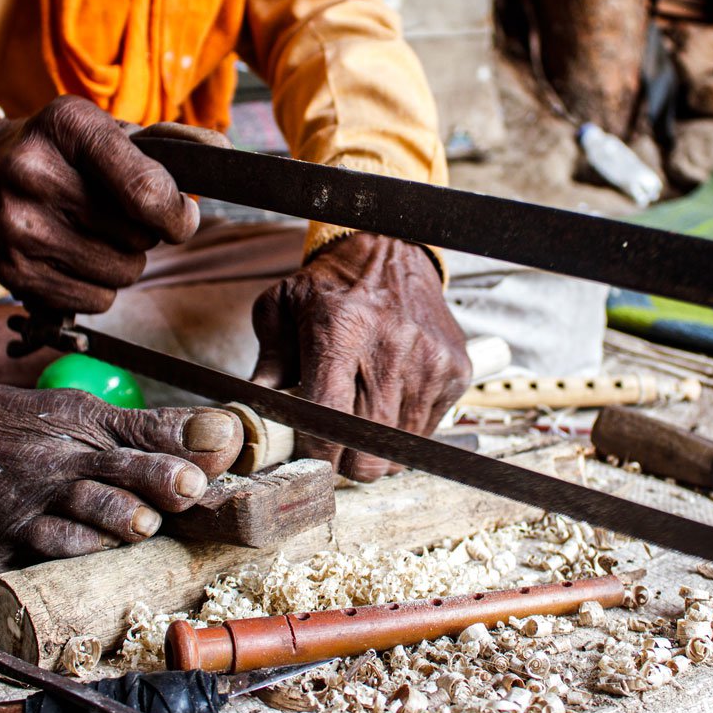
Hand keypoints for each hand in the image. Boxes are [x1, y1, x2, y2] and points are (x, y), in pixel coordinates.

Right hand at [0, 97, 218, 312]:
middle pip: (139, 238)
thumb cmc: (65, 155)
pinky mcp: (11, 270)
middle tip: (115, 213)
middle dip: (145, 232)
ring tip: (93, 233)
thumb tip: (224, 155)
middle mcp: (33, 172)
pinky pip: (96, 300)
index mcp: (69, 126)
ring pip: (121, 274)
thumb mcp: (114, 130)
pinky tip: (73, 255)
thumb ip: (175, 143)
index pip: (145, 190)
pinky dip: (98, 285)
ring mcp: (17, 224)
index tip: (181, 217)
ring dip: (123, 261)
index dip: (176, 215)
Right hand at [0, 271, 240, 596]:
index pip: (137, 449)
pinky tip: (26, 556)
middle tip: (172, 507)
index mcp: (63, 429)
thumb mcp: (51, 409)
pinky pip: (11, 580)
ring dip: (99, 543)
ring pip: (72, 546)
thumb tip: (213, 435)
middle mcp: (37, 472)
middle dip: (145, 507)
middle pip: (113, 500)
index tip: (205, 475)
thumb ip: (131, 430)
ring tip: (126, 533)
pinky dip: (24, 572)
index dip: (174, 464)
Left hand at [250, 233, 469, 480]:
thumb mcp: (282, 307)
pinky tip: (390, 400)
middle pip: (368, 450)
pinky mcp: (456, 372)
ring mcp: (431, 362)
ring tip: (360, 418)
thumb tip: (256, 417)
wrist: (393, 250)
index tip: (305, 455)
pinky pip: (425, 433)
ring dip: (375, 449)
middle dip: (346, 462)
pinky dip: (403, 431)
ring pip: (398, 450)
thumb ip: (267, 364)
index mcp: (343, 329)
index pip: (329, 419)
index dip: (315, 452)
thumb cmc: (331, 286)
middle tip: (333, 445)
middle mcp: (393, 347)